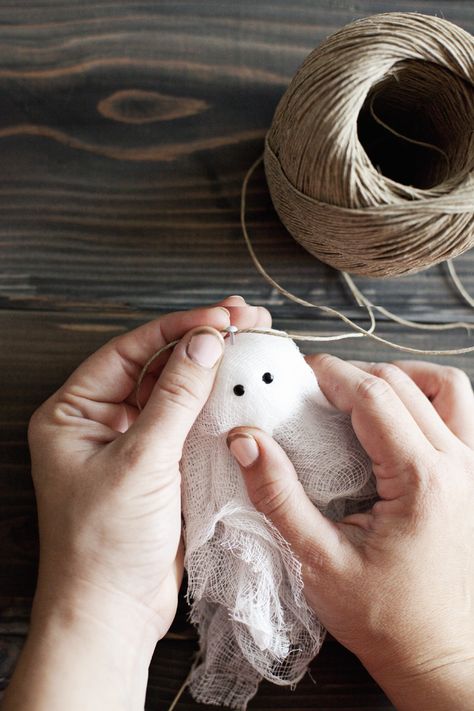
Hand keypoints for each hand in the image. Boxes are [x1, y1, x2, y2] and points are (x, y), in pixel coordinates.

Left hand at [4, 295, 270, 710]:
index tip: (220, 316)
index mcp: (74, 413)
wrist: (112, 613)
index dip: (177, 328)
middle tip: (245, 318)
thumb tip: (205, 342)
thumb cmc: (104, 545)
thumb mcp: (141, 461)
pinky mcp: (160, 466)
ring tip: (252, 340)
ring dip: (212, 369)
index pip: (129, 351)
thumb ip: (176, 398)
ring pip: (176, 393)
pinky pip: (189, 424)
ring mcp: (133, 443)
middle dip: (200, 341)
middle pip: (155, 366)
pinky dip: (215, 404)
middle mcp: (100, 422)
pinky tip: (242, 384)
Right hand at [228, 357, 473, 710]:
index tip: (297, 373)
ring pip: (445, 388)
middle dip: (352, 374)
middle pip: (403, 384)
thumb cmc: (384, 619)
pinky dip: (428, 399)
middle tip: (313, 389)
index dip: (330, 374)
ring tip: (360, 393)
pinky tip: (396, 419)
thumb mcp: (319, 562)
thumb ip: (278, 496)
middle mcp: (459, 465)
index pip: (373, 396)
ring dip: (400, 378)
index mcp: (421, 481)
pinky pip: (461, 414)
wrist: (439, 656)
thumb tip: (245, 441)